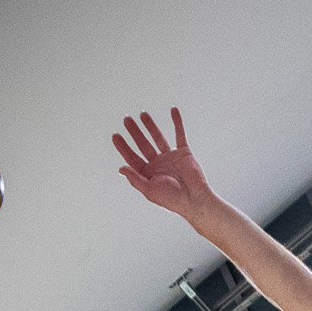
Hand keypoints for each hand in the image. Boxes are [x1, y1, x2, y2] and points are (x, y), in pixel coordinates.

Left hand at [112, 107, 214, 221]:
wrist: (195, 199)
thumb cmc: (173, 200)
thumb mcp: (150, 191)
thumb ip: (135, 179)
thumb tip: (121, 168)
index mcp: (149, 175)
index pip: (132, 158)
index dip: (123, 147)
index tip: (115, 135)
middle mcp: (158, 165)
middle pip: (143, 145)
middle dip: (135, 132)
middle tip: (126, 120)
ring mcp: (170, 158)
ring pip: (158, 138)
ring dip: (150, 126)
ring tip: (143, 114)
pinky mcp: (183, 153)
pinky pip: (179, 135)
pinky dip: (177, 122)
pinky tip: (173, 110)